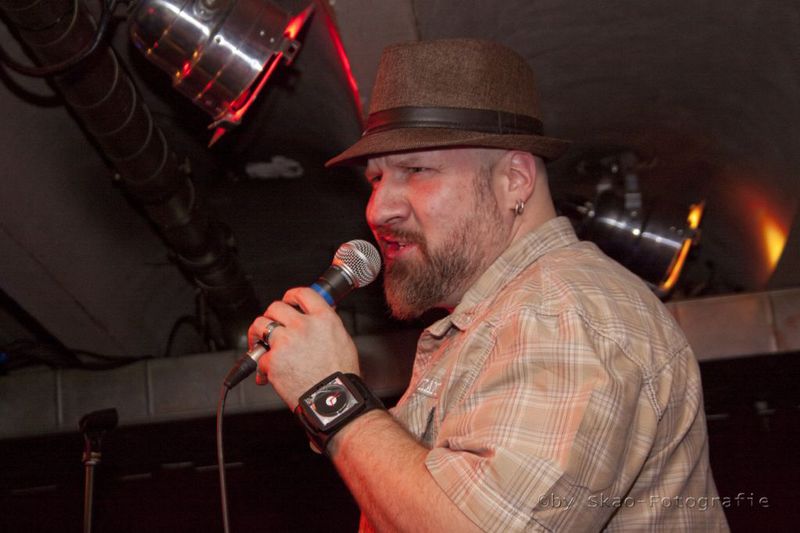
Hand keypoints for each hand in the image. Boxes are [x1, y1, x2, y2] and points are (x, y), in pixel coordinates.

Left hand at [248, 287, 359, 409]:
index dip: (291, 296)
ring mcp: (286, 341)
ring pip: (260, 325)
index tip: (288, 301)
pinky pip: (258, 356)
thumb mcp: (343, 340)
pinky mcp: (272, 360)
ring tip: (260, 344)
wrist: (333, 400)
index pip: (302, 293)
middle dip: (272, 316)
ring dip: (258, 334)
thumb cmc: (340, 376)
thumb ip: (328, 325)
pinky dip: (261, 366)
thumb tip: (320, 317)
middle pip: (276, 307)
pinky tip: (267, 374)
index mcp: (324, 319)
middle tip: (272, 325)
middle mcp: (303, 326)